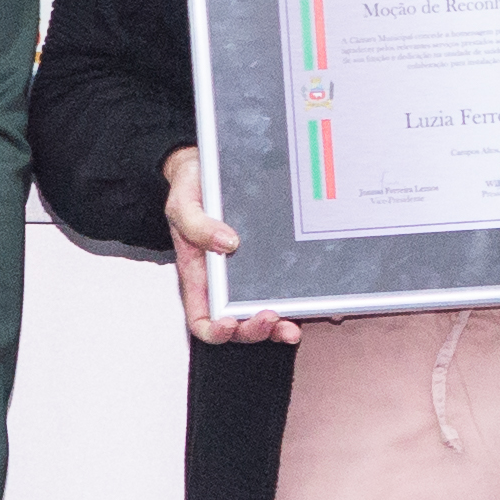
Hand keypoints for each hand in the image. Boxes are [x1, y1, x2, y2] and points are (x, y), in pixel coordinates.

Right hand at [167, 143, 298, 345]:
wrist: (207, 168)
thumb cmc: (191, 189)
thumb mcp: (183, 204)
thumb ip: (197, 225)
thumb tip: (227, 243)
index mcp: (199, 276)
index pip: (202, 319)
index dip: (214, 331)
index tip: (228, 324)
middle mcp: (225, 283)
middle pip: (237, 324)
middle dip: (253, 329)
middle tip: (270, 318)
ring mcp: (249, 276)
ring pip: (264, 313)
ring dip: (279, 327)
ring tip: (292, 327)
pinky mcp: (270, 262)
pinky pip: (285, 288)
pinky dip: (299, 302)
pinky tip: (316, 304)